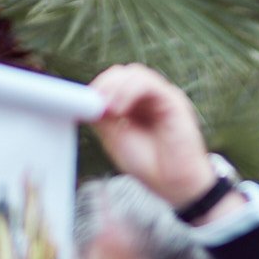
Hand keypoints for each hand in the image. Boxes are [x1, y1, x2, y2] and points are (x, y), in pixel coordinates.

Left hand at [86, 65, 215, 210]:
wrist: (174, 185)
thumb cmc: (149, 165)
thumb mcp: (116, 139)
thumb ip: (102, 118)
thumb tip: (85, 100)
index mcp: (134, 106)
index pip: (114, 82)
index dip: (98, 87)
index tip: (84, 102)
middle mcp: (149, 98)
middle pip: (123, 73)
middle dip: (105, 84)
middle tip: (93, 100)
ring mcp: (162, 97)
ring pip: (135, 74)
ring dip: (116, 86)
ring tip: (107, 106)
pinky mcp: (173, 100)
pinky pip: (149, 84)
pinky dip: (130, 90)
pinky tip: (119, 108)